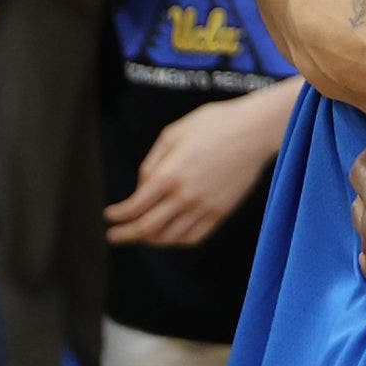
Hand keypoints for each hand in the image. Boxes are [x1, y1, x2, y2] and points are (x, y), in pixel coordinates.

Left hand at [104, 87, 291, 246]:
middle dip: (125, 235)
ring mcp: (204, 207)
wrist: (256, 129)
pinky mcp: (221, 211)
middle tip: (114, 236)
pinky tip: (170, 235)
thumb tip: (142, 187)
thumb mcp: (174, 132)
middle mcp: (184, 196)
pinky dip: (177, 241)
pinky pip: (193, 237)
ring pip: (169, 237)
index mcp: (169, 174)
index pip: (134, 207)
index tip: (110, 215)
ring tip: (142, 235)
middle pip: (146, 228)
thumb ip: (152, 161)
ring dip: (150, 239)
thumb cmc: (215, 124)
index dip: (118, 215)